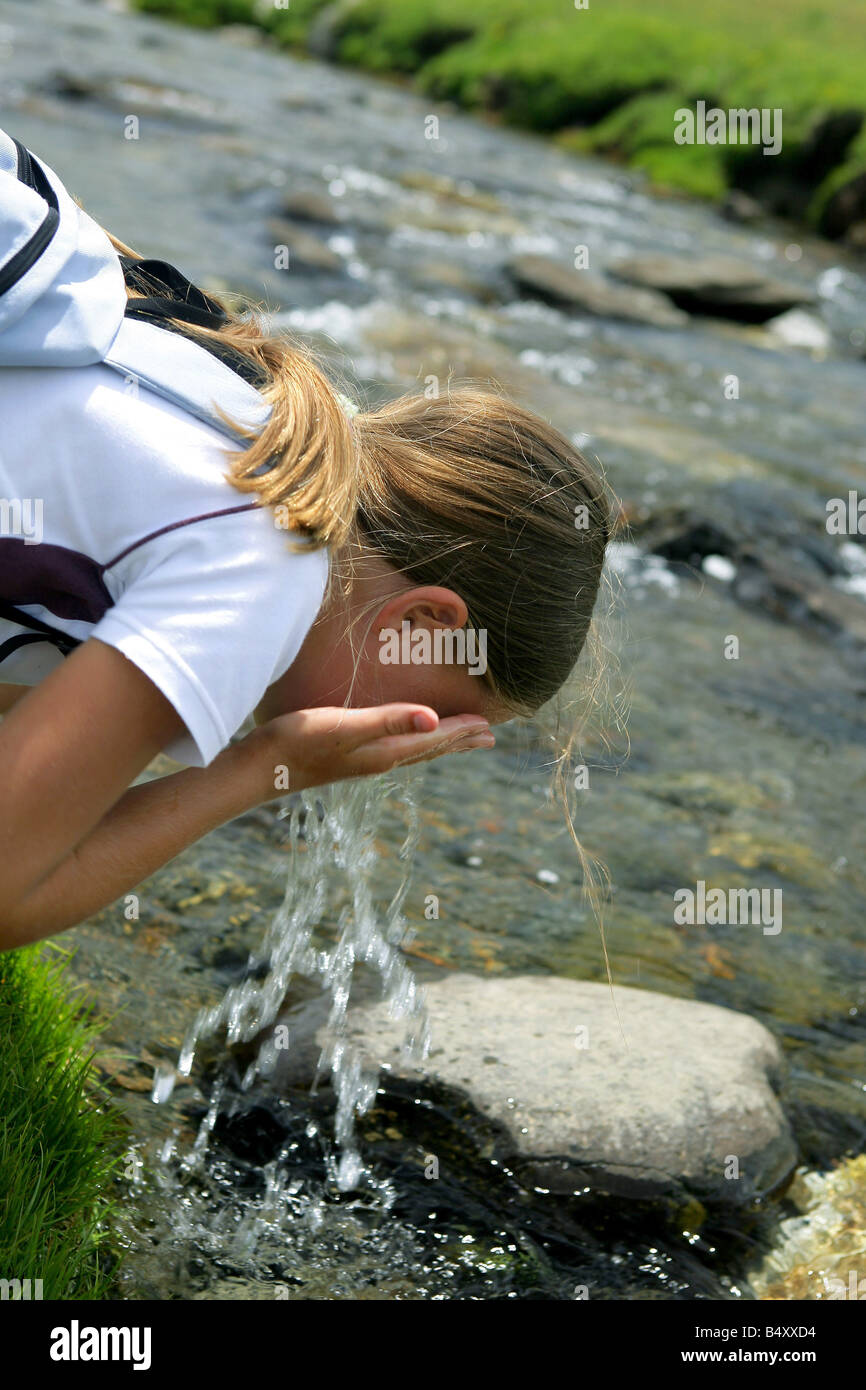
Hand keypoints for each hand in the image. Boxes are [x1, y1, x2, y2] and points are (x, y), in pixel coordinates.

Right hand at [244, 704, 494, 798]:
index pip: (434, 740)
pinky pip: (394, 747)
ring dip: (439, 743)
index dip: (462, 730)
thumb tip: (433, 719)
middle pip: (429, 749)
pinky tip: (403, 739)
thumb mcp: (346, 726)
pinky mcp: (346, 755)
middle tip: (489, 737)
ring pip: (413, 750)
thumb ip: (389, 720)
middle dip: (460, 741)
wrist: (257, 767)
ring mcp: (362, 760)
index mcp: (385, 753)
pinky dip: (413, 741)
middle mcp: (379, 760)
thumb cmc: (298, 741)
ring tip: (458, 738)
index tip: (490, 723)